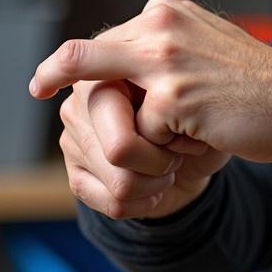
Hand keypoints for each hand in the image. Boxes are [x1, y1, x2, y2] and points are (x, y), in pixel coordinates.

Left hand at [31, 0, 271, 166]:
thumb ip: (165, 46)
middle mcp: (161, 24)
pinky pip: (144, 131)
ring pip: (108, 99)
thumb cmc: (258, 83)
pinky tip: (204, 135)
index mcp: (168, 10)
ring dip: (134, 128)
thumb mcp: (206, 45)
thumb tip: (121, 58)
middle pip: (86, 55)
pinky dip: (167, 145)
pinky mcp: (172, 96)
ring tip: (183, 131)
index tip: (48, 75)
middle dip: (58, 75)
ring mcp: (164, 58)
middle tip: (37, 86)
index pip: (107, 37)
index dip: (78, 62)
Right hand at [55, 77, 229, 219]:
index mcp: (109, 69)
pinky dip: (146, 200)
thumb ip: (174, 99)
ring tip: (167, 163)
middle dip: (160, 160)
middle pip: (120, 150)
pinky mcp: (76, 173)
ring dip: (156, 181)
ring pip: (120, 182)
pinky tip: (154, 186)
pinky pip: (114, 203)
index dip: (147, 136)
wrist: (196, 150)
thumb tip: (153, 122)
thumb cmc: (199, 115)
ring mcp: (73, 137)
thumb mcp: (199, 101)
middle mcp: (81, 100)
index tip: (173, 135)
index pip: (119, 119)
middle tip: (176, 149)